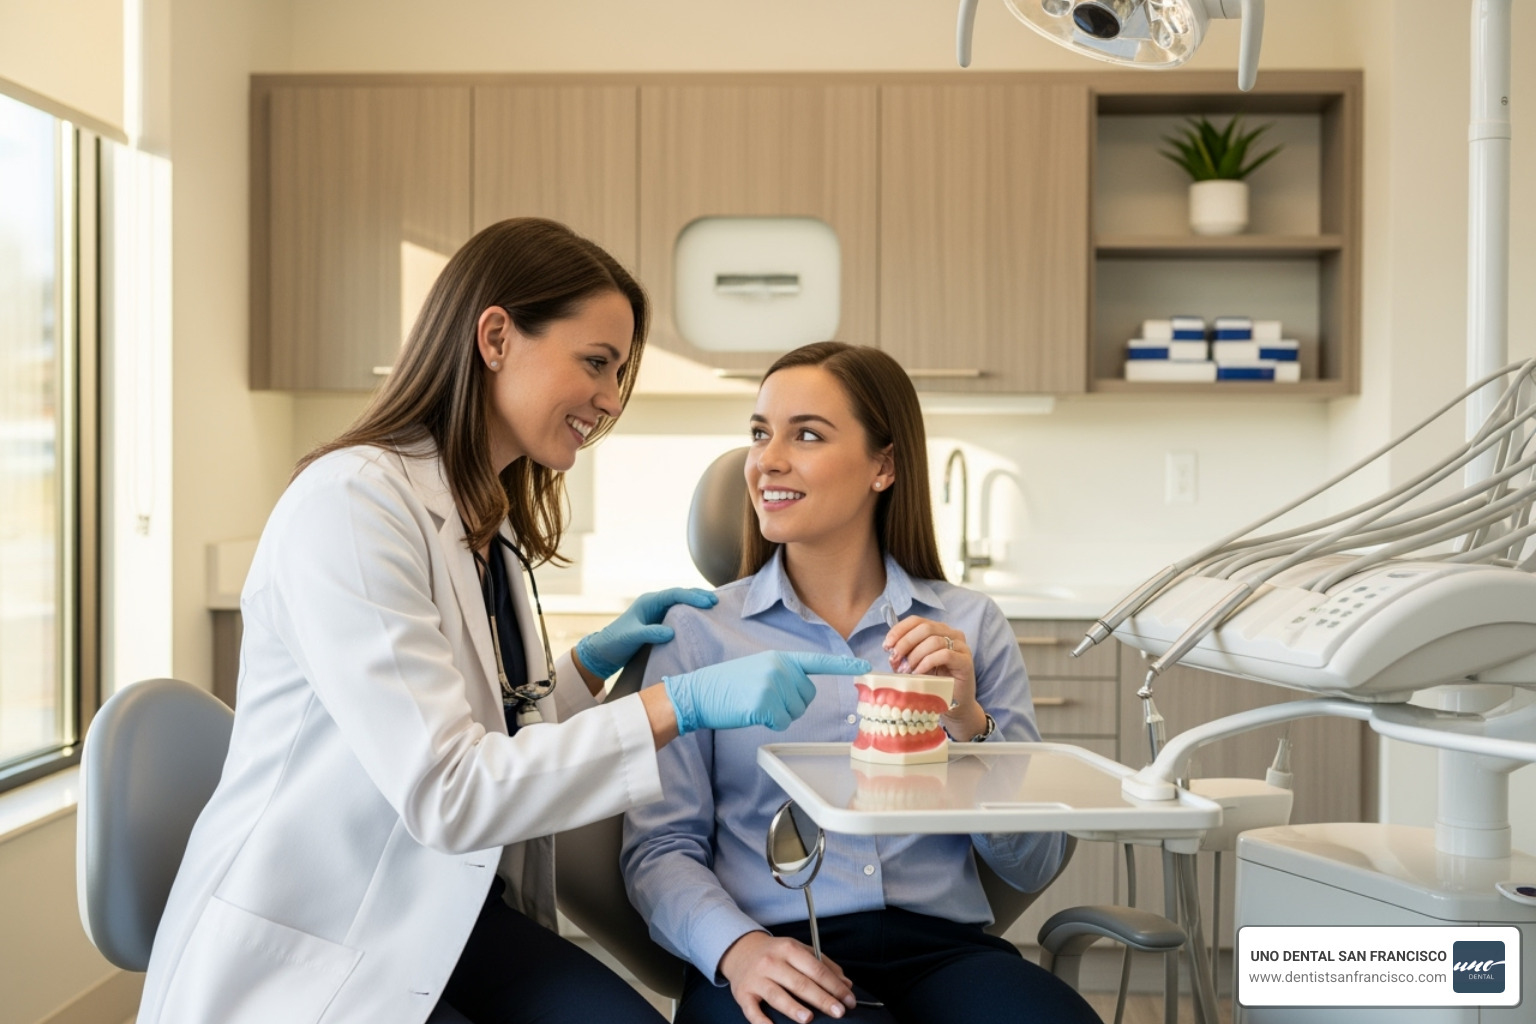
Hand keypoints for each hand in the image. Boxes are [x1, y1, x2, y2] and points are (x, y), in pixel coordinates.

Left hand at [575, 588, 716, 679]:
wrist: (604, 651)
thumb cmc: (615, 642)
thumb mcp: (632, 637)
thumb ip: (650, 633)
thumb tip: (671, 632)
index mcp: (648, 602)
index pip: (674, 594)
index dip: (692, 597)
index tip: (708, 603)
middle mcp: (654, 603)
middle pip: (680, 594)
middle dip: (698, 596)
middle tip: (716, 601)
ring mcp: (657, 612)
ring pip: (681, 603)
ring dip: (696, 603)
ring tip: (714, 606)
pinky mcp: (659, 621)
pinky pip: (679, 613)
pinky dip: (691, 612)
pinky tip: (701, 617)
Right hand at [663, 651, 869, 734]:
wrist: (698, 692)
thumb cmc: (726, 686)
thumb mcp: (758, 669)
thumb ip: (782, 674)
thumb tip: (801, 690)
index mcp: (780, 658)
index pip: (817, 662)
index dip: (842, 666)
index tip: (865, 667)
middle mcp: (780, 668)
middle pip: (807, 697)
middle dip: (790, 705)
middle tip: (762, 699)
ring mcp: (773, 684)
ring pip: (796, 712)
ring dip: (779, 715)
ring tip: (754, 704)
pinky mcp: (765, 702)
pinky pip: (781, 722)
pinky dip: (768, 723)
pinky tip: (751, 713)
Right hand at [719, 931, 856, 1023]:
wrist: (740, 951)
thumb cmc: (776, 954)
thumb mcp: (799, 950)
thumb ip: (824, 965)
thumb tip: (846, 984)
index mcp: (789, 949)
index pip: (816, 969)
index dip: (835, 986)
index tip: (849, 1000)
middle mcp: (771, 962)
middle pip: (799, 983)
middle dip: (821, 999)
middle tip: (839, 1012)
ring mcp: (756, 979)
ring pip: (776, 995)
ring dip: (793, 1008)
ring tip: (809, 1019)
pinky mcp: (743, 994)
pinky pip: (752, 1010)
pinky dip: (762, 1021)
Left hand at [883, 617, 986, 739]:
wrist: (955, 702)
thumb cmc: (934, 681)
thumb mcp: (913, 664)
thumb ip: (903, 655)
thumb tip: (890, 649)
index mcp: (937, 629)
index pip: (916, 621)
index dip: (899, 630)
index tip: (887, 646)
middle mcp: (951, 633)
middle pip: (925, 628)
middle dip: (905, 642)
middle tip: (895, 659)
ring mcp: (961, 646)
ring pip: (934, 640)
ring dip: (915, 655)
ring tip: (907, 670)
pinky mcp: (965, 660)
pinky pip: (945, 654)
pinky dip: (927, 662)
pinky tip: (919, 672)